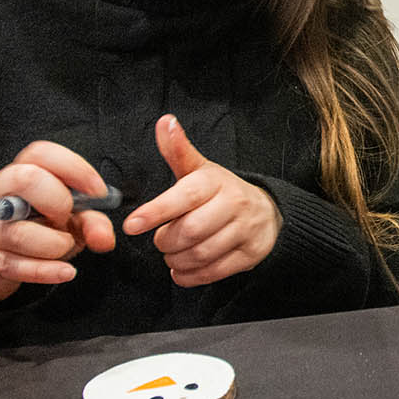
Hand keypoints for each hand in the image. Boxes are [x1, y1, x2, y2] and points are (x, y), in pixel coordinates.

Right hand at [0, 141, 116, 301]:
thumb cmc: (33, 234)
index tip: (97, 192)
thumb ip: (91, 224)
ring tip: (66, 249)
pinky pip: (10, 264)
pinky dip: (44, 271)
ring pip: (17, 231)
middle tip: (68, 221)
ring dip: (53, 244)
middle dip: (57, 200)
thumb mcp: (67, 224)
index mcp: (17, 174)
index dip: (73, 168)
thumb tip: (104, 237)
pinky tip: (65, 272)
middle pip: (24, 178)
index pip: (40, 154)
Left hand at [124, 115, 282, 287]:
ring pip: (200, 254)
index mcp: (215, 181)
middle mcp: (234, 204)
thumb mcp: (200, 168)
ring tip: (171, 254)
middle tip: (160, 241)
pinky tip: (182, 269)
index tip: (132, 226)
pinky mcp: (250, 254)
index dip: (155, 212)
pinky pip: (214, 272)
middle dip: (165, 241)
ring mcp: (245, 231)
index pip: (183, 197)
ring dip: (176, 260)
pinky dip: (190, 276)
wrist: (267, 211)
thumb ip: (178, 150)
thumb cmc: (221, 191)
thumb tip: (164, 122)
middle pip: (189, 231)